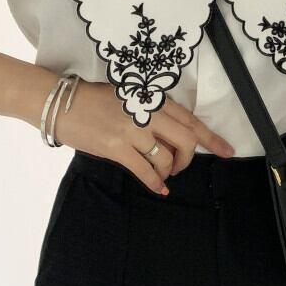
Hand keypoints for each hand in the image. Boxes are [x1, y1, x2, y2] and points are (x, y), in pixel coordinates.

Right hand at [53, 81, 234, 194]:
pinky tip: (159, 189)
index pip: (190, 120)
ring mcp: (132, 129)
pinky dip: (155, 183)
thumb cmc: (91, 99)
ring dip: (168, 171)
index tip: (226, 151)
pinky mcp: (116, 146)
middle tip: (181, 167)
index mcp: (152, 98)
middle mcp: (146, 112)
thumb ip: (151, 111)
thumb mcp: (128, 97)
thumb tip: (171, 134)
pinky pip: (145, 170)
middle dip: (188, 159)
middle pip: (186, 140)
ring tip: (161, 174)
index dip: (211, 138)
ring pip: (166, 157)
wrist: (59, 101)